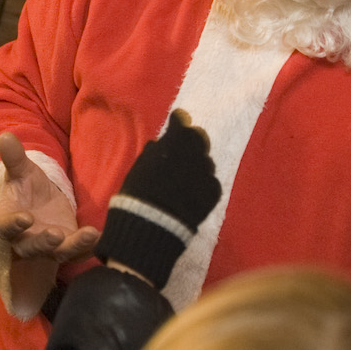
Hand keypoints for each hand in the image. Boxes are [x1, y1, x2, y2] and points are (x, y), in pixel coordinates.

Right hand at [0, 132, 97, 262]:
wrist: (42, 203)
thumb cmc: (27, 187)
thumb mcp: (22, 171)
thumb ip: (14, 158)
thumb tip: (5, 136)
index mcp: (8, 220)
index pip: (6, 227)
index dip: (14, 224)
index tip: (25, 218)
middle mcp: (26, 239)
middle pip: (31, 247)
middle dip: (44, 242)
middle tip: (56, 234)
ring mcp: (48, 248)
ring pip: (58, 253)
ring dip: (73, 246)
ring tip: (89, 234)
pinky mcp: (69, 248)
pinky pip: (79, 252)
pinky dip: (90, 247)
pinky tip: (102, 235)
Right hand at [95, 111, 221, 287]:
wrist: (152, 229)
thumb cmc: (137, 198)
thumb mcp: (139, 170)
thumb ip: (154, 153)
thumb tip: (161, 142)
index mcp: (172, 146)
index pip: (182, 125)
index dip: (180, 122)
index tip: (178, 120)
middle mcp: (193, 156)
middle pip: (199, 140)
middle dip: (192, 142)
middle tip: (184, 149)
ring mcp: (206, 175)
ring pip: (207, 161)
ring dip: (199, 163)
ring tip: (187, 175)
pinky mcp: (214, 194)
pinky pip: (213, 182)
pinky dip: (205, 183)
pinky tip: (194, 191)